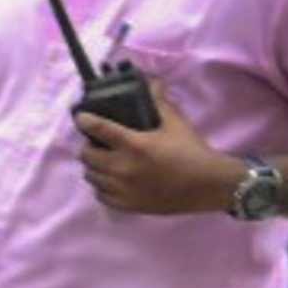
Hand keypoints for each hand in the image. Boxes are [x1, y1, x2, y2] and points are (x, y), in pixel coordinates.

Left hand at [75, 105, 239, 217]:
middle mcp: (123, 168)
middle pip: (87, 155)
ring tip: (104, 161)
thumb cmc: (191, 151)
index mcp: (134, 144)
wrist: (206, 185)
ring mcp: (123, 189)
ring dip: (94, 166)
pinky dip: (102, 186)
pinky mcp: (127, 205)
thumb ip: (159, 101)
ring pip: (91, 176)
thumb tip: (153, 81)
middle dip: (88, 146)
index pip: (98, 128)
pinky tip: (112, 180)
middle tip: (97, 142)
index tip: (82, 117)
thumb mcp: (175, 122)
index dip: (84, 120)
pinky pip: (101, 195)